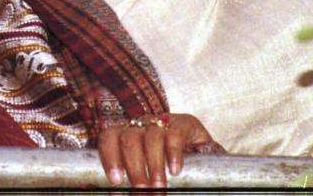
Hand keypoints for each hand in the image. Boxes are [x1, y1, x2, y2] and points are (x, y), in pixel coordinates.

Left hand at [98, 113, 219, 187]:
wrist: (203, 156)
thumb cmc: (166, 169)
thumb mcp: (144, 173)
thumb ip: (129, 181)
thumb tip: (109, 194)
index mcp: (126, 135)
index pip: (109, 137)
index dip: (109, 157)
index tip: (116, 181)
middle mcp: (141, 125)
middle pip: (129, 138)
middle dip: (133, 167)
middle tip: (140, 190)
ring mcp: (162, 122)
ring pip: (151, 137)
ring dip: (154, 165)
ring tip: (159, 187)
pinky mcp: (184, 124)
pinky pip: (174, 134)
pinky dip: (173, 154)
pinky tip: (175, 170)